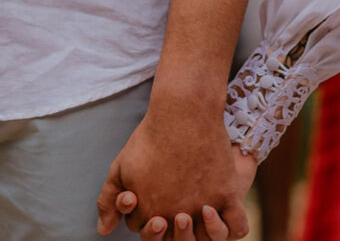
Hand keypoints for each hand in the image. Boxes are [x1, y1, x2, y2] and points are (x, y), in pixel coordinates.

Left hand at [95, 99, 250, 239]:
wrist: (183, 112)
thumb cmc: (149, 138)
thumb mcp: (120, 167)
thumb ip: (108, 201)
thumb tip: (103, 231)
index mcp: (149, 212)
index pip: (146, 230)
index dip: (147, 213)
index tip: (154, 193)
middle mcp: (176, 215)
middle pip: (175, 240)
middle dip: (170, 226)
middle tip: (175, 203)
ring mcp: (203, 207)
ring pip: (207, 240)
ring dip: (202, 231)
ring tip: (199, 207)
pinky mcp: (227, 194)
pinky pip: (237, 227)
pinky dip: (231, 226)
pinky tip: (221, 209)